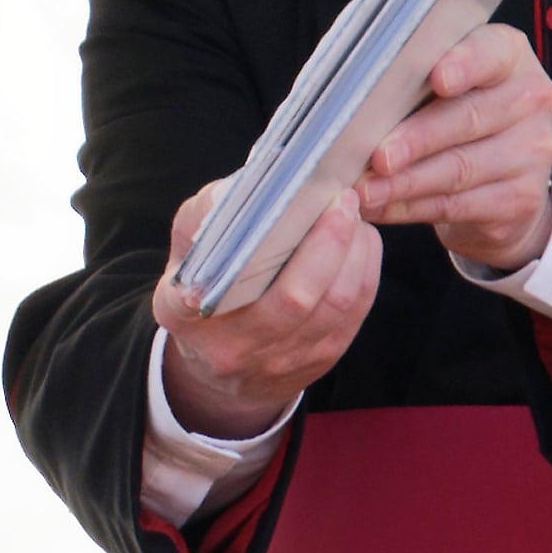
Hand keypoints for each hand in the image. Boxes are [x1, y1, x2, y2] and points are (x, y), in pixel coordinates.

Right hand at [149, 179, 379, 441]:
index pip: (200, 298)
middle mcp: (236, 346)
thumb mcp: (187, 253)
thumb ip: (207, 217)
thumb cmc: (205, 288)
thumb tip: (249, 185)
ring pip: (334, 306)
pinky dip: (365, 273)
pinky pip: (353, 316)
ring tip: (355, 216)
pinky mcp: (318, 362)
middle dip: (329, 242)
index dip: (216, 277)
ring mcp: (282, 360)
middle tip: (341, 200)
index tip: (275, 220)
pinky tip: (361, 244)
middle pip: (295, 299)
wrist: (219, 368)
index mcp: (188, 316)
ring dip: (355, 254)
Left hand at [361, 22, 551, 271]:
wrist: (500, 171)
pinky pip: (457, 205)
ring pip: (460, 168)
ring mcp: (531, 152)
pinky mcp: (520, 199)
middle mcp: (528, 99)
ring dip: (406, 182)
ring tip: (365, 189)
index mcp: (507, 55)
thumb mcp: (439, 82)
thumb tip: (352, 95)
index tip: (438, 79)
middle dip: (418, 138)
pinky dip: (411, 207)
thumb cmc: (452, 109)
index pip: (490, 53)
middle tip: (379, 156)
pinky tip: (380, 206)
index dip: (465, 64)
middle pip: (469, 118)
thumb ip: (411, 77)